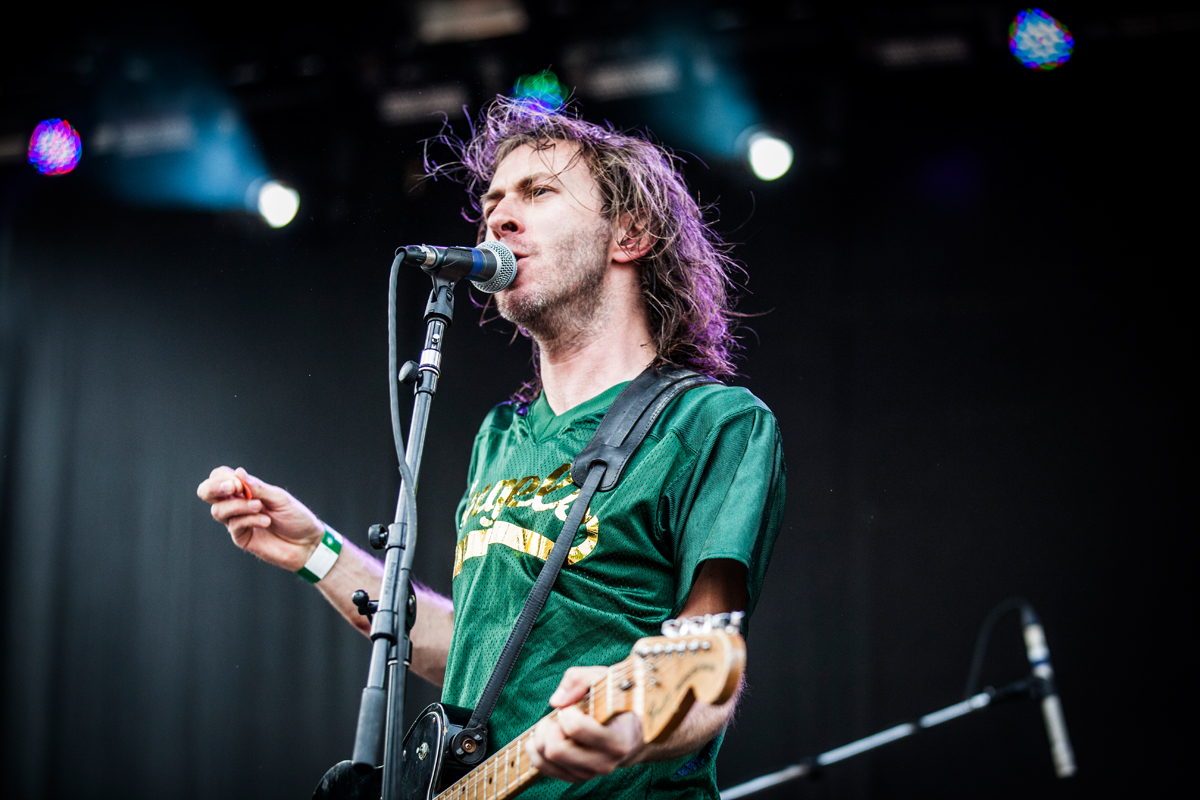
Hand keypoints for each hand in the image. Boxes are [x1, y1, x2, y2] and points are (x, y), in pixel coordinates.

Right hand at [196, 466, 323, 570]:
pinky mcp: (241, 538)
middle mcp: (237, 504)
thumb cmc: (296, 518)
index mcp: (246, 490)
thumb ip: (258, 488)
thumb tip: (238, 472)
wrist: (308, 543)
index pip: (220, 476)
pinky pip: (234, 525)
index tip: (237, 483)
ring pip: (218, 510)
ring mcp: (237, 521)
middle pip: (207, 492)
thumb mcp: (279, 498)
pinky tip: (266, 521)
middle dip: (213, 488)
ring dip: (238, 505)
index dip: (222, 477)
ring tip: (260, 507)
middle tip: (232, 488)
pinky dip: (249, 519)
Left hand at [526, 666, 643, 782]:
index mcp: (618, 739)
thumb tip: (556, 702)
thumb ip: (581, 679)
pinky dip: (536, 749)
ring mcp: (589, 773)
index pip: (576, 728)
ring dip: (542, 737)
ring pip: (546, 759)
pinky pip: (543, 767)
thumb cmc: (618, 703)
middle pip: (556, 750)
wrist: (632, 732)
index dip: (567, 712)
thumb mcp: (606, 680)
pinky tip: (546, 735)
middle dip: (549, 727)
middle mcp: (604, 762)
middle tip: (559, 715)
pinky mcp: (575, 777)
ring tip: (553, 724)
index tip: (575, 707)